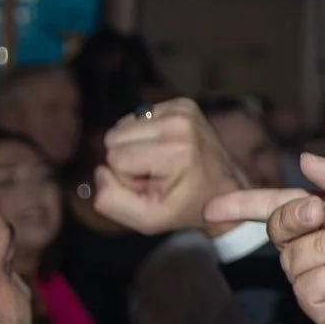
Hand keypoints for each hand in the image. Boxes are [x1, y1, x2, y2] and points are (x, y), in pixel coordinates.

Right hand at [92, 97, 249, 236]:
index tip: (154, 186)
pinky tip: (166, 150)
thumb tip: (100, 170)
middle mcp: (180, 122)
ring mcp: (183, 109)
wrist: (224, 188)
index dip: (127, 178)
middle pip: (115, 137)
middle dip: (128, 161)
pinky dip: (146, 136)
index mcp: (175, 150)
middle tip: (156, 175)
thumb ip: (111, 201)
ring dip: (136, 148)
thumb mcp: (147, 219)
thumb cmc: (185, 207)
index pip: (115, 157)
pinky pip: (138, 118)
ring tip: (162, 163)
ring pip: (123, 126)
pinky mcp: (182, 104)